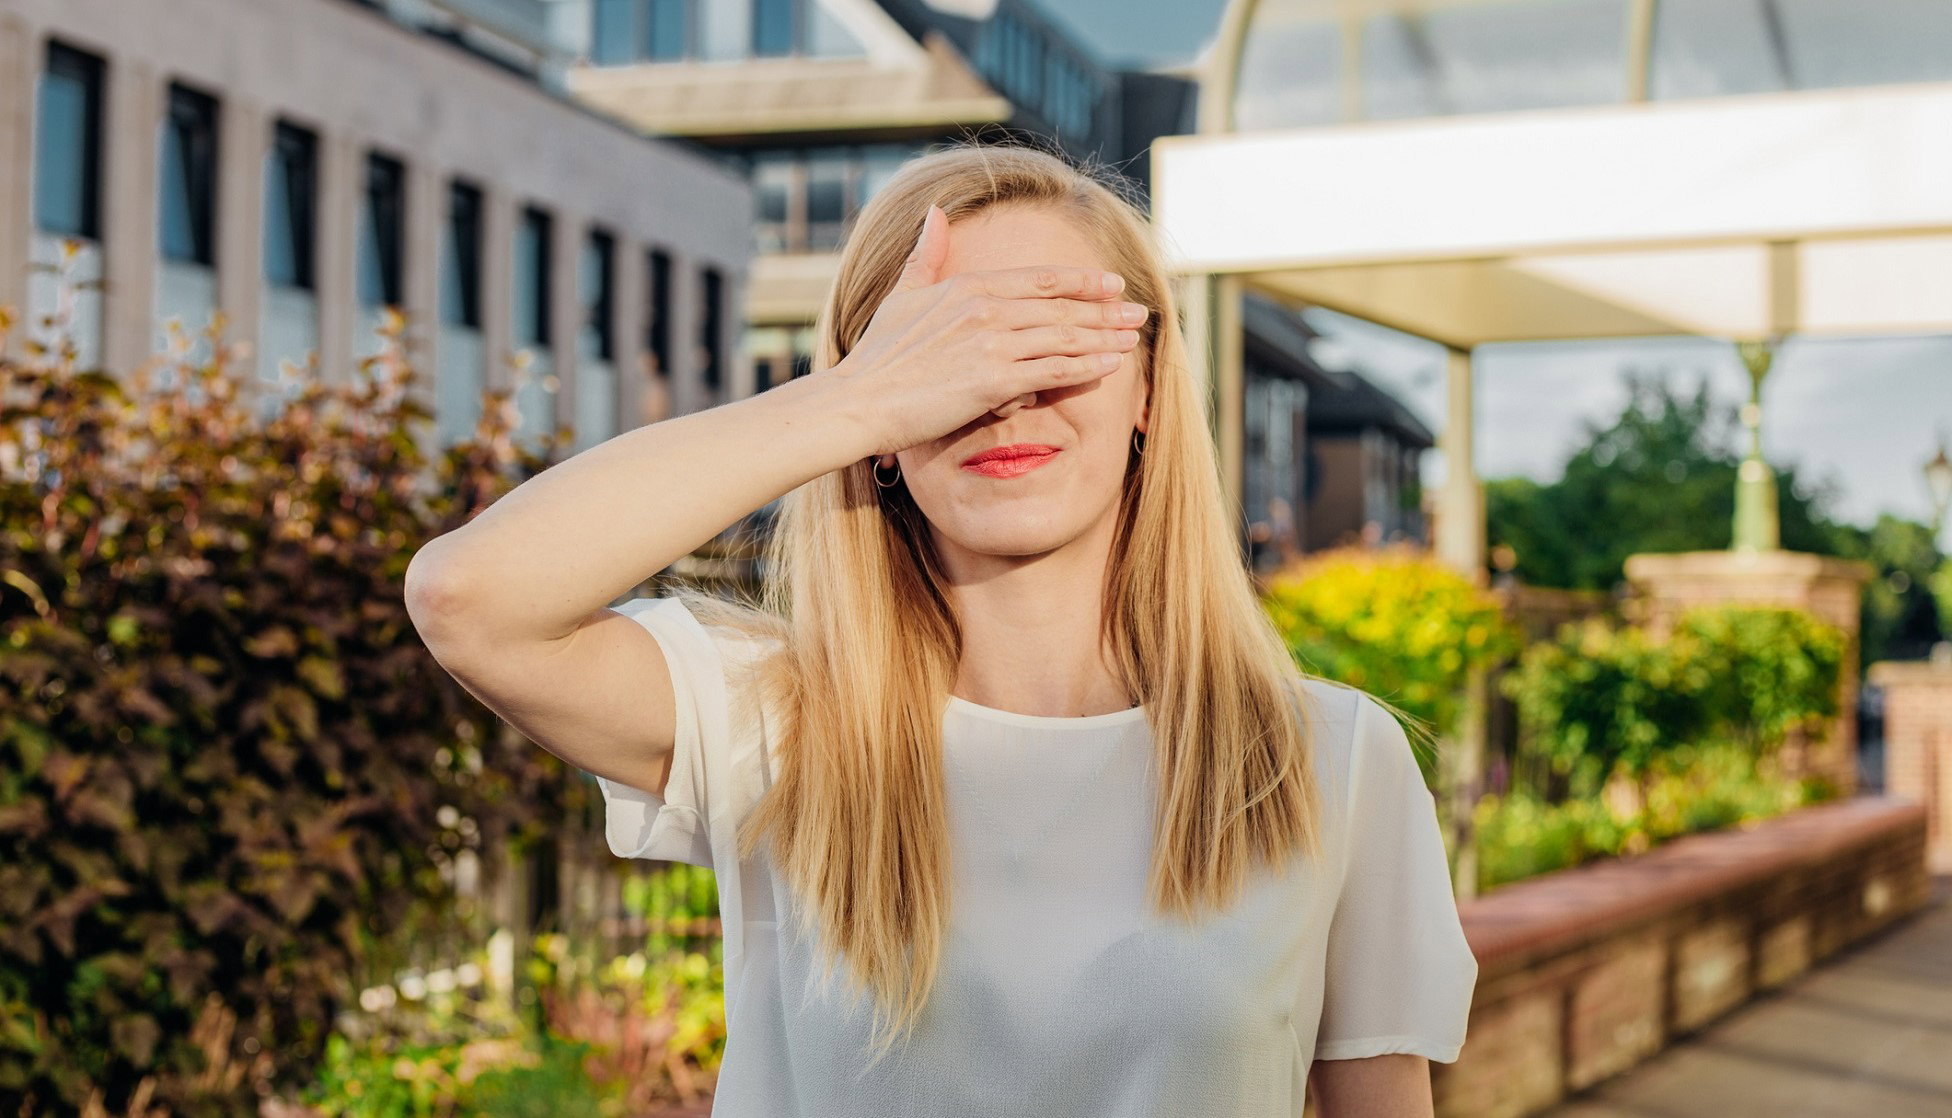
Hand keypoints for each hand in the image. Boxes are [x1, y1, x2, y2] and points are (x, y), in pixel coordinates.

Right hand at [831, 202, 1149, 461]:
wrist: (858, 401)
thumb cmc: (876, 356)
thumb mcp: (902, 295)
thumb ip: (926, 255)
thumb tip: (934, 213)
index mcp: (968, 287)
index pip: (1040, 279)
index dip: (1081, 281)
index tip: (1110, 283)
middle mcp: (986, 309)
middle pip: (1062, 307)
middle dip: (1106, 309)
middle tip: (1138, 311)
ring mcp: (992, 343)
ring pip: (1065, 336)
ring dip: (1105, 336)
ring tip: (1133, 337)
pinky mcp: (995, 380)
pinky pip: (1054, 370)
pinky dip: (1087, 366)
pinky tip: (1111, 365)